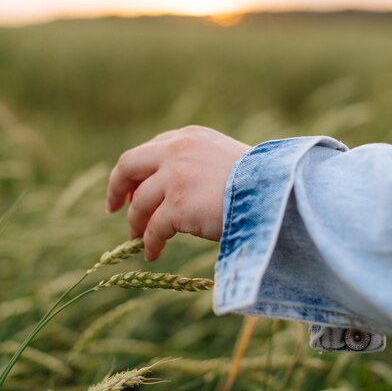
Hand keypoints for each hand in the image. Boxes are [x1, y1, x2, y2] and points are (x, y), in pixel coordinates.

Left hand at [106, 125, 249, 260]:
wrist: (277, 193)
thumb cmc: (260, 181)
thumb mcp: (225, 158)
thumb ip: (197, 163)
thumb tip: (176, 186)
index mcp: (188, 137)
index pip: (150, 150)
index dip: (136, 172)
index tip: (131, 188)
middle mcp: (176, 150)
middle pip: (129, 166)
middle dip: (117, 188)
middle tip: (114, 208)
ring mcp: (175, 177)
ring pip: (139, 203)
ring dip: (136, 223)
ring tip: (137, 240)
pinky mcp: (177, 205)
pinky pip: (153, 229)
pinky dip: (150, 243)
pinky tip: (152, 253)